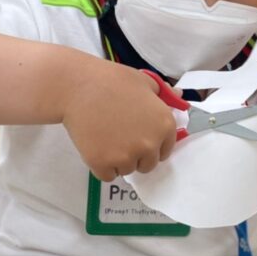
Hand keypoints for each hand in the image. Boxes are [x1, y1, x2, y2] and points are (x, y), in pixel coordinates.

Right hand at [61, 63, 178, 180]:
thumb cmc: (111, 79)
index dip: (151, 144)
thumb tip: (179, 97)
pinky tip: (95, 146)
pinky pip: (107, 175)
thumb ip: (163, 95)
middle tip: (118, 136)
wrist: (77, 87)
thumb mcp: (144, 81)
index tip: (137, 136)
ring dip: (117, 160)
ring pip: (126, 170)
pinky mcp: (104, 164)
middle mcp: (150, 144)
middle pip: (147, 164)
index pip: (165, 149)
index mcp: (164, 125)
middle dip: (135, 155)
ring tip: (104, 137)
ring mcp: (127, 156)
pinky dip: (101, 166)